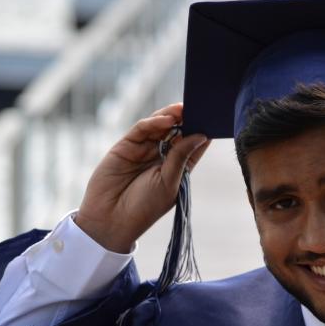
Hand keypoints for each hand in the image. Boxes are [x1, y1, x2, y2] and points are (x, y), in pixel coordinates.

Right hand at [76, 103, 210, 252]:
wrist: (110, 219)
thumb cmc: (144, 207)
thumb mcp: (169, 182)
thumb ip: (181, 157)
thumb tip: (201, 136)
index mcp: (177, 168)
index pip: (193, 144)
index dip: (202, 131)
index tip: (214, 118)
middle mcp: (162, 156)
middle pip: (177, 131)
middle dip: (187, 119)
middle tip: (198, 106)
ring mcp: (144, 149)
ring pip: (160, 126)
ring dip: (172, 116)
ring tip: (183, 108)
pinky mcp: (126, 145)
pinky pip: (142, 129)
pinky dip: (154, 122)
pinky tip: (166, 120)